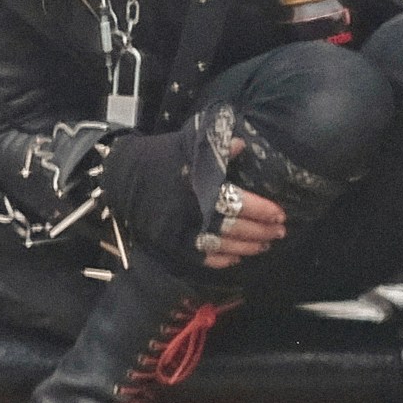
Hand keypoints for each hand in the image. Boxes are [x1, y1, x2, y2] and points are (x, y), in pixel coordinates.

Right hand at [108, 119, 290, 270]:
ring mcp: (183, 230)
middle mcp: (195, 211)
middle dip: (262, 232)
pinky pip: (203, 257)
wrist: (121, 176)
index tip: (280, 214)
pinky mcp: (172, 242)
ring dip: (248, 247)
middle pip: (237, 227)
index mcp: (201, 185)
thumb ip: (217, 146)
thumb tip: (242, 145)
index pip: (241, 202)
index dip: (263, 210)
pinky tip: (237, 257)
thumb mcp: (188, 143)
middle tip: (279, 233)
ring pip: (224, 245)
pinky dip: (223, 259)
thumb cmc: (159, 157)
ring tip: (264, 245)